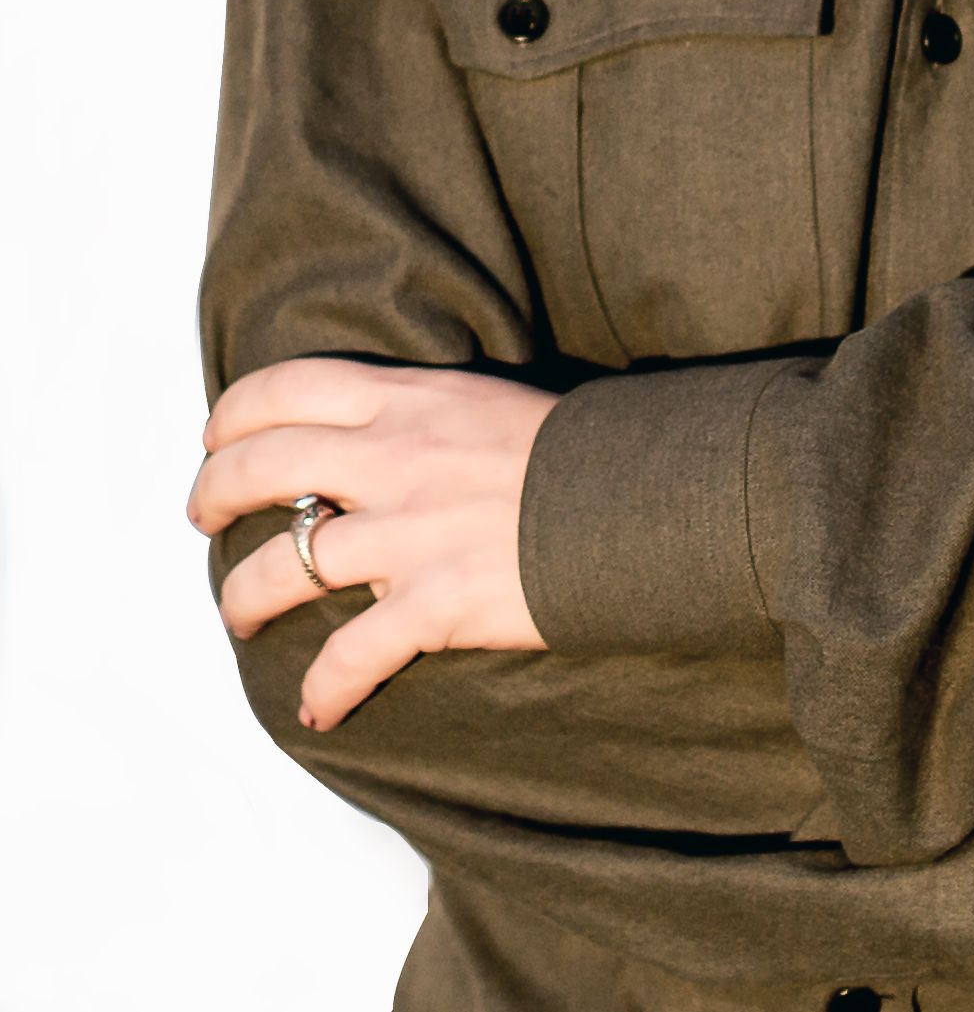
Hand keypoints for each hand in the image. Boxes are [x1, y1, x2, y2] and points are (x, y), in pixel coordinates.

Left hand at [187, 358, 556, 729]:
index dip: (234, 415)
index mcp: (409, 400)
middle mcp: (395, 459)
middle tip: (204, 519)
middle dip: (213, 497)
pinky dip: (323, 689)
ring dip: (242, 598)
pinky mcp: (434, 602)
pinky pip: (348, 656)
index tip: (216, 440)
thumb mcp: (486, 402)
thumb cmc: (576, 451)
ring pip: (282, 566)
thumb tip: (374, 437)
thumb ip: (420, 415)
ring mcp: (409, 533)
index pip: (288, 388)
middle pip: (262, 468)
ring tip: (239, 613)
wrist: (645, 497)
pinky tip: (318, 708)